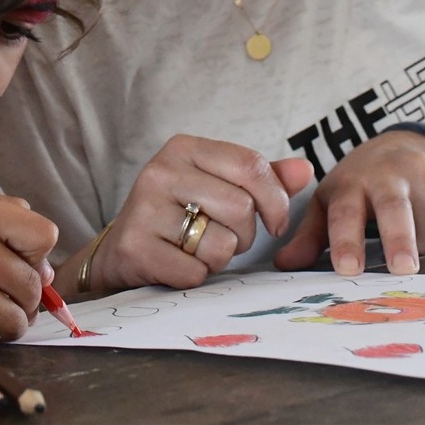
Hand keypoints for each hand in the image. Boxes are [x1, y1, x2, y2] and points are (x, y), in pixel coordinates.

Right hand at [0, 192, 56, 339]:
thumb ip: (5, 222)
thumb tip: (48, 272)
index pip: (43, 235)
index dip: (38, 252)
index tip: (23, 258)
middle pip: (32, 282)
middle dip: (29, 294)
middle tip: (11, 292)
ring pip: (16, 316)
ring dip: (14, 320)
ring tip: (1, 312)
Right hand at [89, 134, 312, 290]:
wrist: (119, 252)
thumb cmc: (179, 215)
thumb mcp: (217, 186)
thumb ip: (261, 178)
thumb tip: (305, 169)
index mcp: (183, 148)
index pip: (251, 165)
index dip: (276, 200)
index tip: (275, 223)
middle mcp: (160, 171)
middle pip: (241, 208)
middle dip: (245, 235)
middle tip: (223, 237)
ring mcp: (145, 208)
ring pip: (223, 244)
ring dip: (221, 258)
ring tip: (197, 249)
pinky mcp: (137, 247)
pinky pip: (197, 272)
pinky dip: (197, 277)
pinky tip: (178, 264)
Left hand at [274, 129, 424, 275]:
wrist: (409, 146)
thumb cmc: (362, 184)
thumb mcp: (331, 201)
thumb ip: (310, 236)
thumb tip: (284, 265)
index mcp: (350, 182)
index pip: (345, 212)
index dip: (345, 240)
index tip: (347, 267)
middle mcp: (386, 173)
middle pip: (394, 210)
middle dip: (398, 239)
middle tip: (402, 269)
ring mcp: (422, 172)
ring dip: (422, 247)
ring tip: (410, 243)